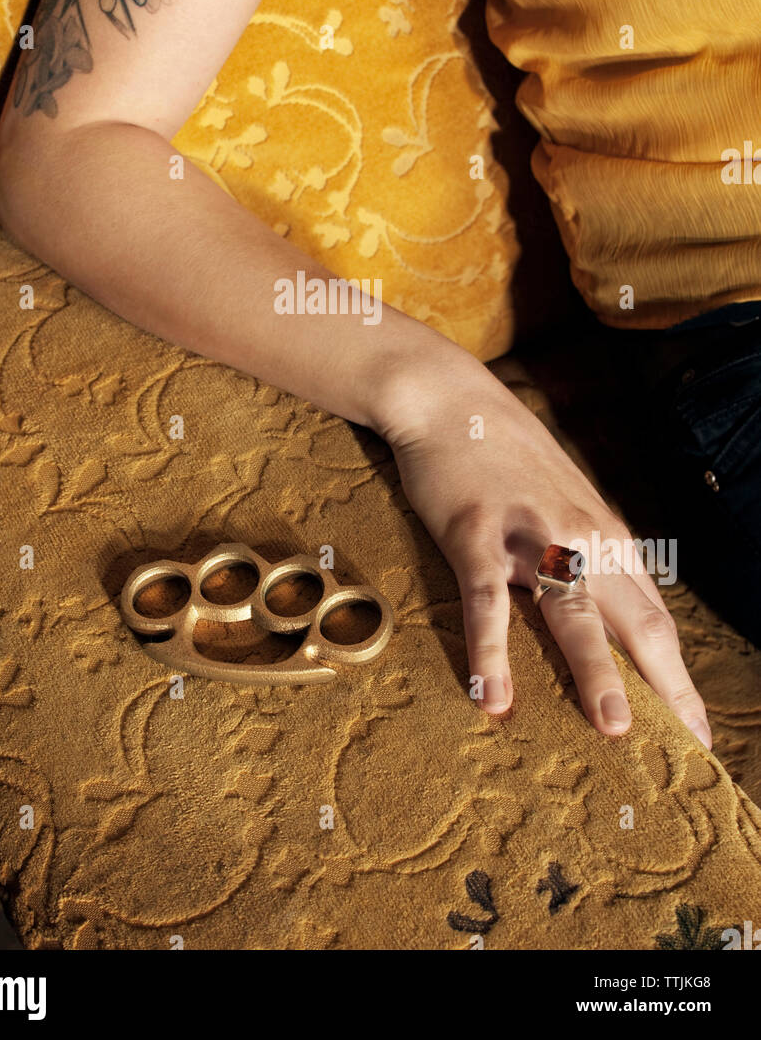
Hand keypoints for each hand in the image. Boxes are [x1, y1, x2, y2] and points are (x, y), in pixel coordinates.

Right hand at [376, 345, 711, 745]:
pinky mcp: (476, 536)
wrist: (450, 399)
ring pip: (573, 615)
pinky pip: (488, 603)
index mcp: (607, 536)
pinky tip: (494, 696)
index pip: (655, 619)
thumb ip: (589, 549)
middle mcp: (582, 539)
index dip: (680, 678)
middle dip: (668, 689)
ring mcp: (530, 537)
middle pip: (636, 623)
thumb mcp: (565, 498)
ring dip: (597, 674)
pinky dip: (492, 653)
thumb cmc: (506, 453)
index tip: (696, 731)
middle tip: (688, 748)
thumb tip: (609, 606)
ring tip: (616, 730)